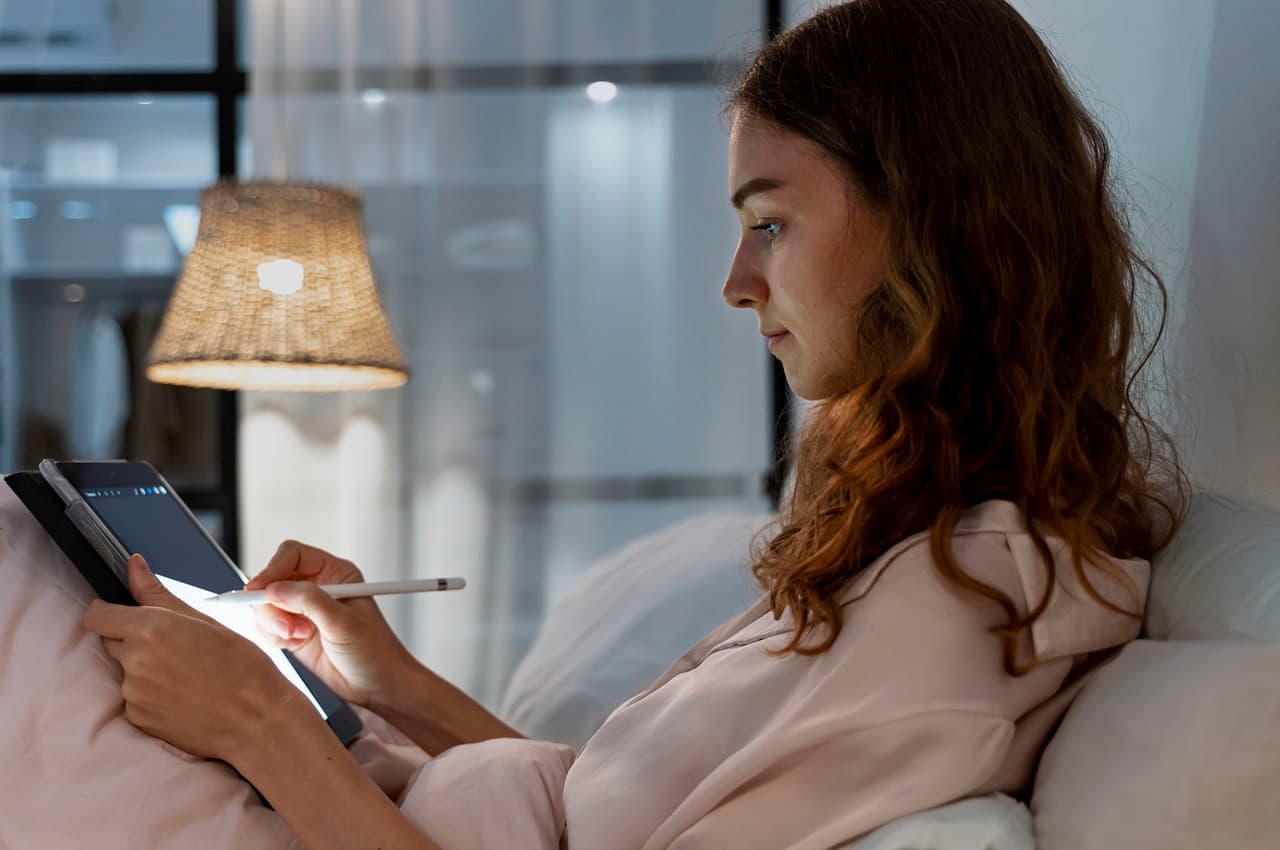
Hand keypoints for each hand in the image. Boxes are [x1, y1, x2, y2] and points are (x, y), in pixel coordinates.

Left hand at [82, 554, 307, 762]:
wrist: (257, 720)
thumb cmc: (242, 667)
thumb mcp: (206, 621)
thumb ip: (158, 593)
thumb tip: (134, 566)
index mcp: (152, 629)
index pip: (97, 615)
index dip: (107, 611)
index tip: (120, 612)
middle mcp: (136, 661)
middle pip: (112, 642)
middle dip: (133, 639)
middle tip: (174, 646)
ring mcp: (134, 693)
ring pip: (126, 671)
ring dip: (145, 669)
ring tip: (186, 675)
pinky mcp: (138, 718)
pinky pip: (134, 698)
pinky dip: (152, 695)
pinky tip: (183, 695)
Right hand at [244, 540, 416, 707]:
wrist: (378, 686)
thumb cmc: (375, 651)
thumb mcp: (343, 622)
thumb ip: (308, 601)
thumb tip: (274, 588)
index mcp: (335, 573)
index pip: (293, 555)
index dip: (273, 568)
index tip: (259, 588)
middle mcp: (318, 587)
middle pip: (274, 579)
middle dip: (273, 604)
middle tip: (287, 626)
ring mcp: (304, 611)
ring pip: (266, 605)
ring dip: (274, 622)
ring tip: (297, 637)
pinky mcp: (294, 632)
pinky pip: (267, 626)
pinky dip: (273, 636)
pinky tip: (294, 644)